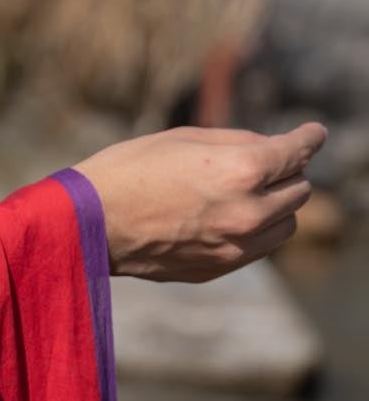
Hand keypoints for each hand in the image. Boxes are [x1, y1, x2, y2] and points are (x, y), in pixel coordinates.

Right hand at [72, 121, 327, 283]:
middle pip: (299, 190)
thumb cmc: (128, 170)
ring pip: (286, 225)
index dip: (309, 137)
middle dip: (289, 172)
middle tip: (270, 161)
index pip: (297, 152)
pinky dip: (256, 230)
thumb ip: (236, 141)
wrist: (87, 224)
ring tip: (249, 193)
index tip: (314, 132)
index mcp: (241, 170)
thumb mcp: (181, 137)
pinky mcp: (220, 268)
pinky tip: (228, 217)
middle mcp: (248, 212)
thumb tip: (271, 147)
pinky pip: (260, 248)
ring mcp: (236, 247)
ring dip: (277, 205)